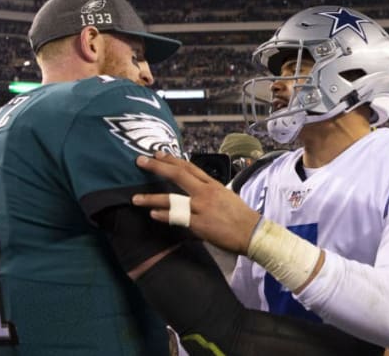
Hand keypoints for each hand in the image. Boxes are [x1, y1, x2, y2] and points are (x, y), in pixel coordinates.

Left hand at [132, 151, 260, 254]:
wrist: (253, 233)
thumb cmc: (241, 216)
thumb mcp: (226, 196)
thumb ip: (209, 192)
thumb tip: (197, 190)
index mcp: (212, 184)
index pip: (188, 167)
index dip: (171, 160)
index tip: (157, 154)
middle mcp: (205, 192)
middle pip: (177, 175)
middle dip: (157, 167)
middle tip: (140, 161)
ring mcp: (201, 208)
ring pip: (172, 199)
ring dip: (151, 198)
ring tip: (136, 198)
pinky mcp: (199, 224)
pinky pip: (178, 218)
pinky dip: (164, 216)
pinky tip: (153, 214)